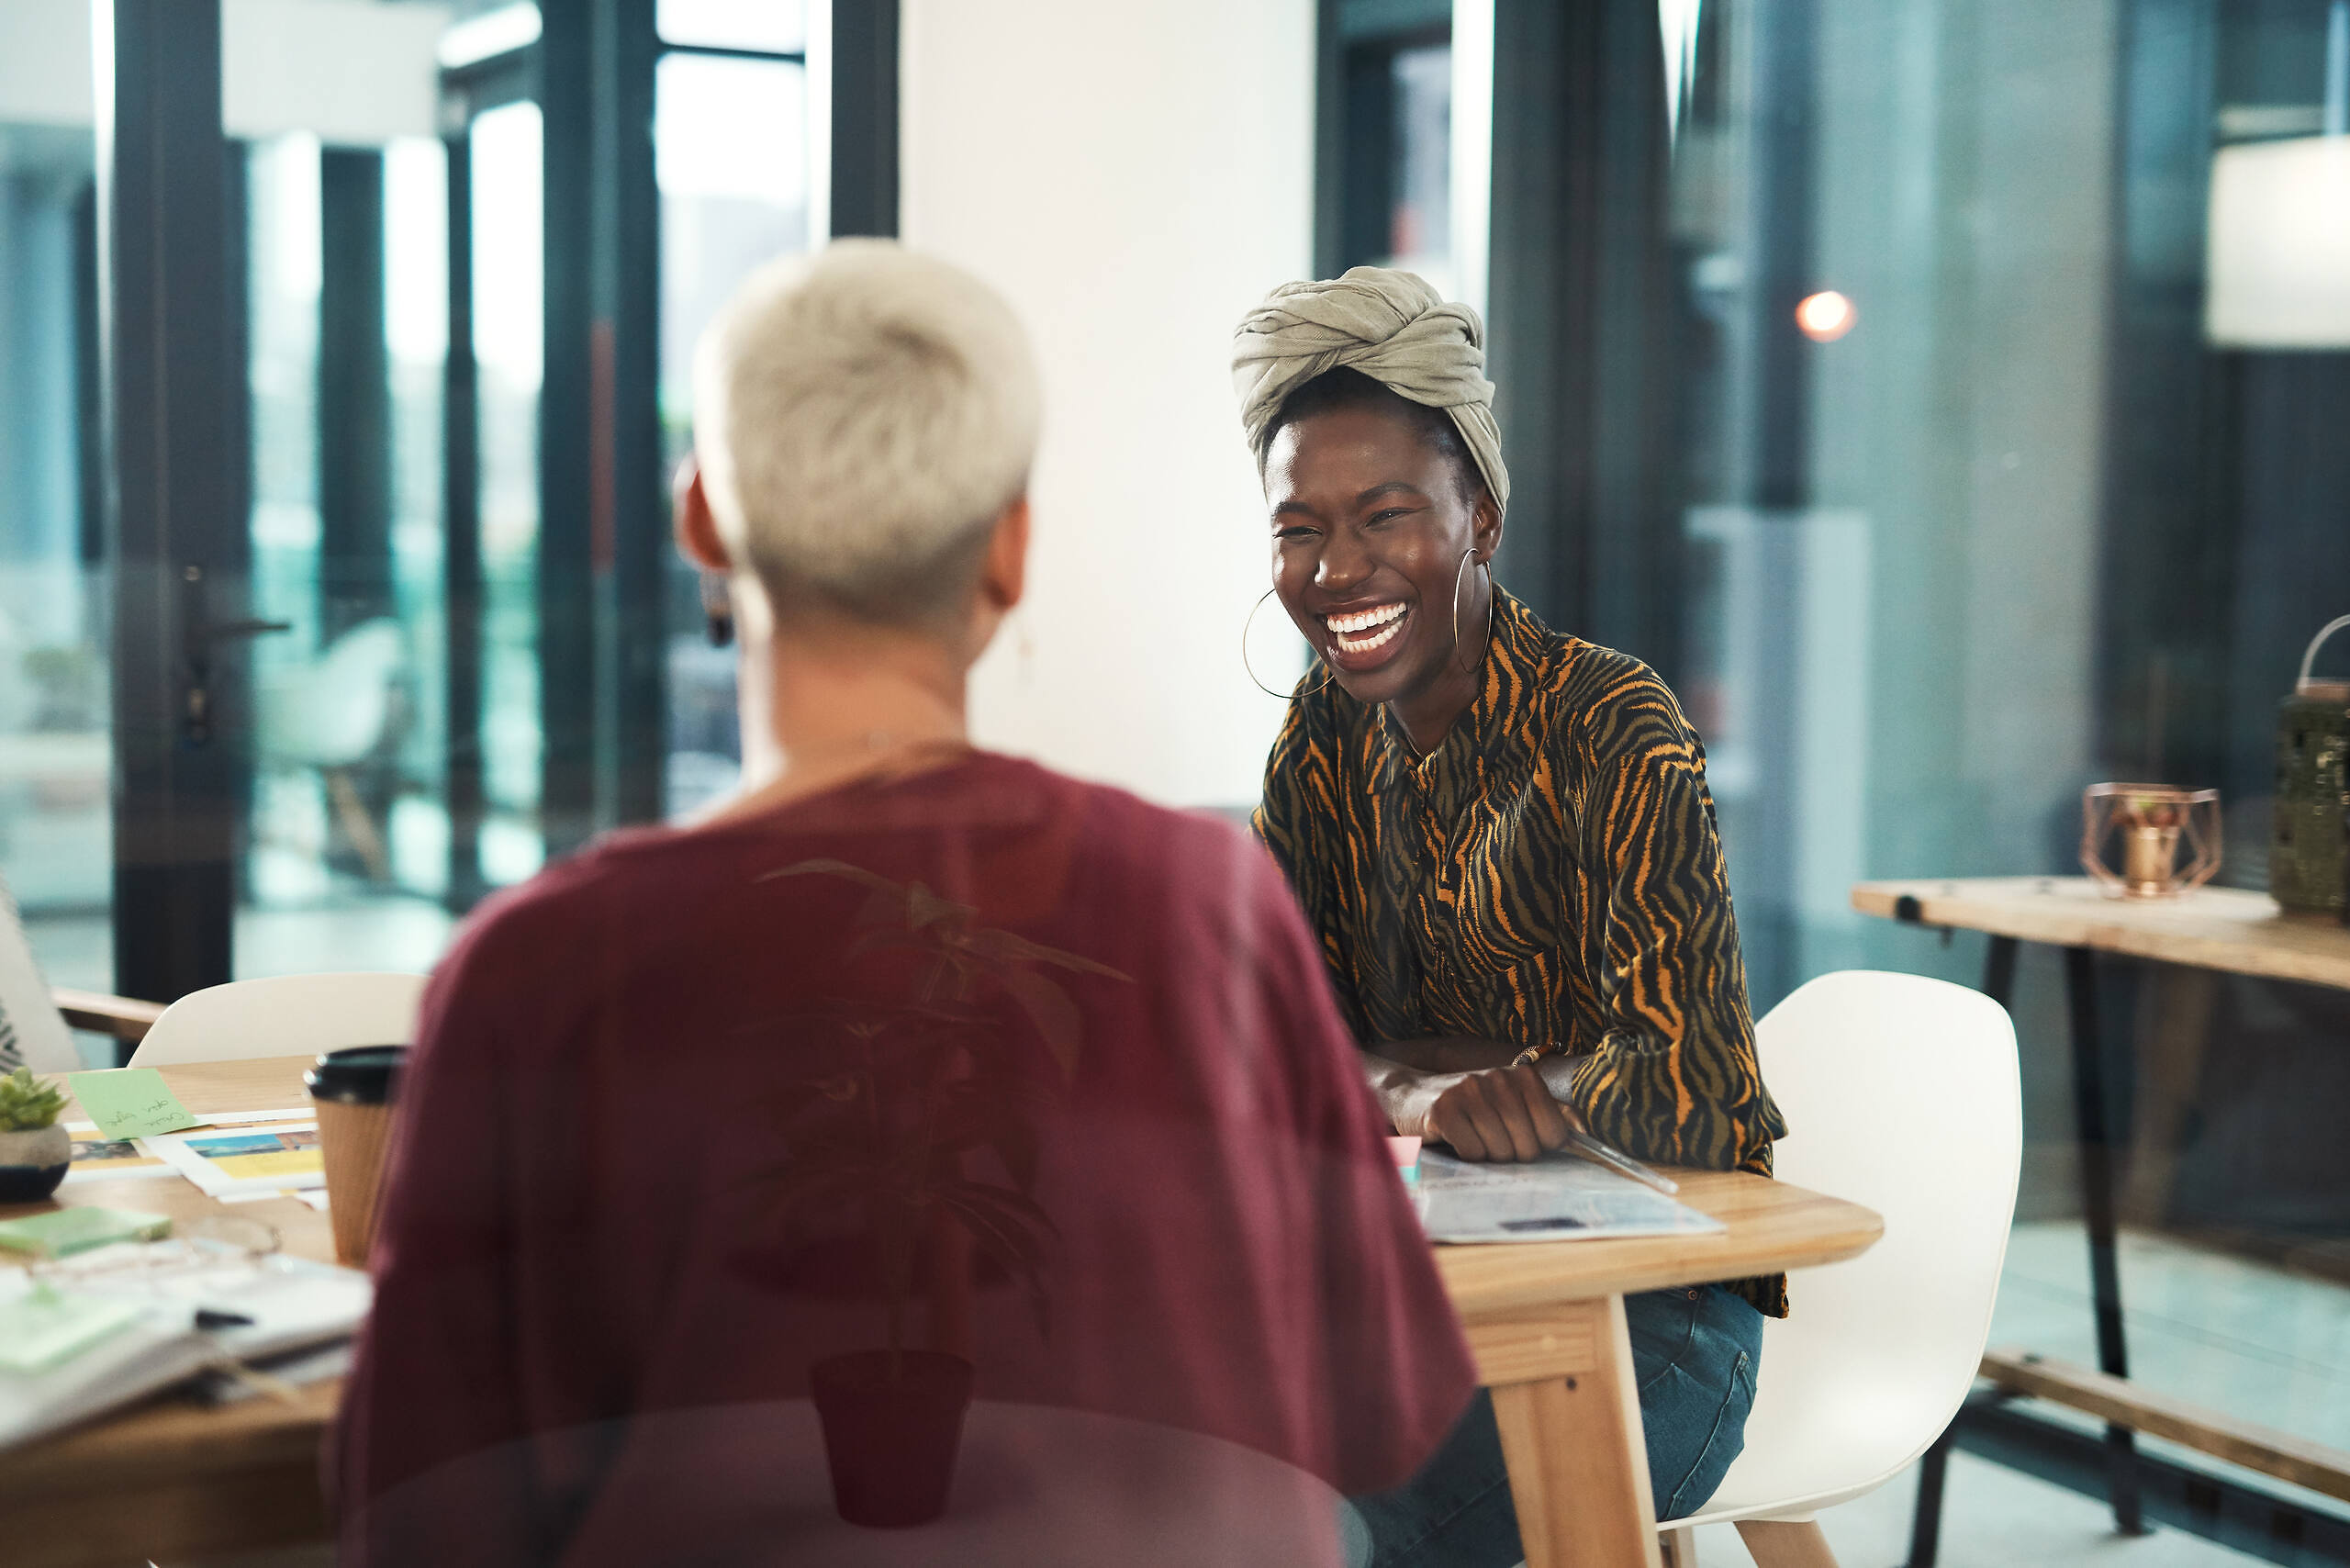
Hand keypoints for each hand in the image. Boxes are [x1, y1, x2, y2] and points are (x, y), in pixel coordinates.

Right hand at [1402, 1063, 1583, 1161]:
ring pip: (1500, 1152)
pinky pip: (1473, 1153)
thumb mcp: (1511, 1101)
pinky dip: (1466, 1155)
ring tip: (1473, 1135)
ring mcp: (1470, 1092)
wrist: (1412, 1095)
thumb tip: (1585, 1132)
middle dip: (1511, 1154)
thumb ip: (1550, 1114)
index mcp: (1522, 1076)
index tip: (1520, 1137)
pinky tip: (1455, 1137)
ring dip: (1487, 1155)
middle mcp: (1499, 1078)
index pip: (1554, 1133)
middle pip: (1528, 1147)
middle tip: (1491, 1139)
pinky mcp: (1444, 1111)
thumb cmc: (1470, 1106)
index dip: (1539, 1146)